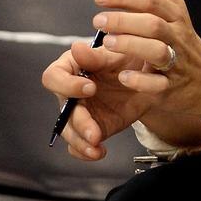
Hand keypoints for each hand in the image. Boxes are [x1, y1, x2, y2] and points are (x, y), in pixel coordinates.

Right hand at [41, 38, 160, 160]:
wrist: (147, 78)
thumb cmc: (125, 58)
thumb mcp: (114, 54)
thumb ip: (95, 56)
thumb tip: (76, 48)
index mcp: (70, 68)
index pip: (54, 77)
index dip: (67, 85)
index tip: (90, 88)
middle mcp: (70, 92)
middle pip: (63, 111)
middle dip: (79, 123)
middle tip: (95, 132)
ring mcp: (80, 112)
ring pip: (70, 131)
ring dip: (81, 142)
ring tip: (96, 147)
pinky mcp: (91, 129)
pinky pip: (80, 146)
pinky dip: (85, 152)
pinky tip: (99, 152)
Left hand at [91, 0, 200, 120]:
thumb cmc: (184, 40)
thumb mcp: (176, 10)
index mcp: (175, 16)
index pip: (151, 1)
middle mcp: (177, 37)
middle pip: (153, 24)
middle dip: (124, 20)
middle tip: (98, 20)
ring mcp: (177, 63)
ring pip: (157, 52)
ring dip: (131, 46)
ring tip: (107, 43)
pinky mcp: (172, 88)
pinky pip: (159, 84)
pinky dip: (141, 80)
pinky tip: (123, 76)